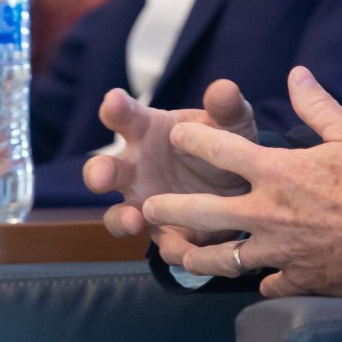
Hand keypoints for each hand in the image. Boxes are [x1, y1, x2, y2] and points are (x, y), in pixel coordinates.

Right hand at [84, 80, 256, 262]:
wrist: (243, 184)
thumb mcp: (230, 123)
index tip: (113, 100)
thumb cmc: (222, 142)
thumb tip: (224, 88)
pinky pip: (162, 245)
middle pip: (106, 169)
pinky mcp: (165, 233)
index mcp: (146, 131)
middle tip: (100, 176)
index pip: (124, 117)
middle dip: (99, 172)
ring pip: (119, 215)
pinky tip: (187, 252)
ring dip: (122, 219)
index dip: (116, 109)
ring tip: (135, 219)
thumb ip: (226, 108)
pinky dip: (173, 249)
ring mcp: (144, 203)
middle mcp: (136, 168)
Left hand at [146, 66, 341, 296]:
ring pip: (225, 260)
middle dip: (170, 210)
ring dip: (201, 258)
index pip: (222, 148)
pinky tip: (261, 282)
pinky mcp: (298, 278)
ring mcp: (279, 250)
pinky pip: (272, 283)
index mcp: (276, 171)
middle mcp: (266, 213)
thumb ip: (316, 105)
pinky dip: (266, 282)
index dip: (195, 138)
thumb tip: (296, 74)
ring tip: (182, 257)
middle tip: (147, 209)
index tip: (175, 134)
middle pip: (204, 213)